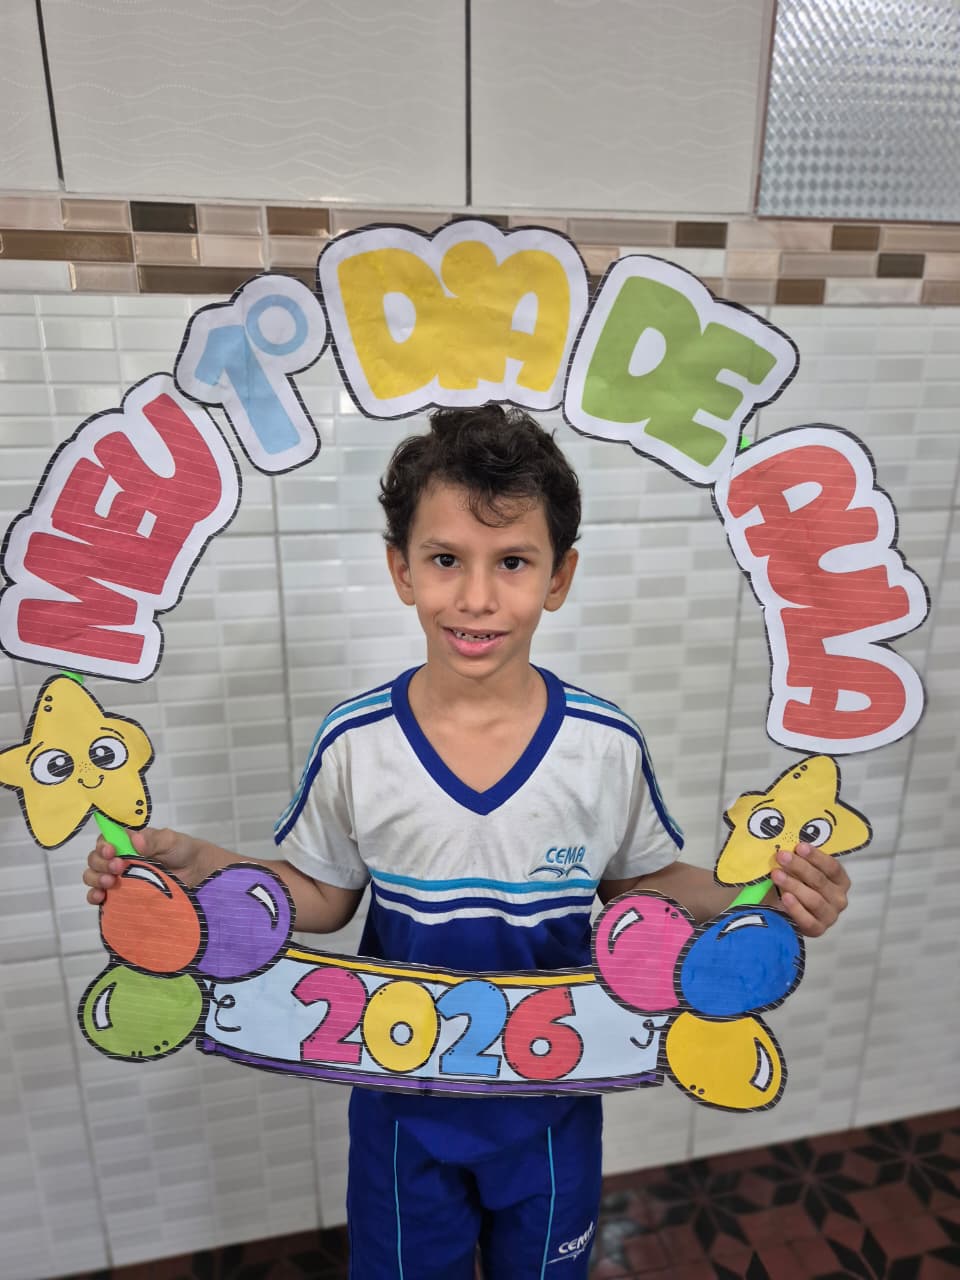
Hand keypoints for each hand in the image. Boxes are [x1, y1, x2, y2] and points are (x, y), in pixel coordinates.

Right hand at [83, 826, 206, 904]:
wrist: (196, 873)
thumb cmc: (182, 850)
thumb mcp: (170, 840)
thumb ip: (154, 840)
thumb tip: (135, 840)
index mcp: (128, 842)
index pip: (105, 841)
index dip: (103, 846)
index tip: (112, 851)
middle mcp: (119, 858)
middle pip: (96, 859)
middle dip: (101, 864)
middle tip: (118, 868)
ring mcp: (119, 878)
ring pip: (94, 876)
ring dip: (96, 879)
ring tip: (110, 882)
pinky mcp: (121, 895)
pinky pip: (100, 896)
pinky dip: (95, 896)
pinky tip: (101, 898)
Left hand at [771, 843, 849, 936]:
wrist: (786, 912)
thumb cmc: (796, 885)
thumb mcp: (800, 872)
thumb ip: (799, 860)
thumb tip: (787, 846)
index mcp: (840, 881)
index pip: (832, 867)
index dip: (816, 856)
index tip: (799, 847)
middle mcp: (839, 899)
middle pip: (820, 881)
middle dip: (799, 867)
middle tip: (782, 856)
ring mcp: (830, 916)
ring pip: (814, 899)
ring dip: (793, 885)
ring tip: (776, 874)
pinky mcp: (818, 930)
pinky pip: (807, 919)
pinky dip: (796, 907)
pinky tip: (785, 897)